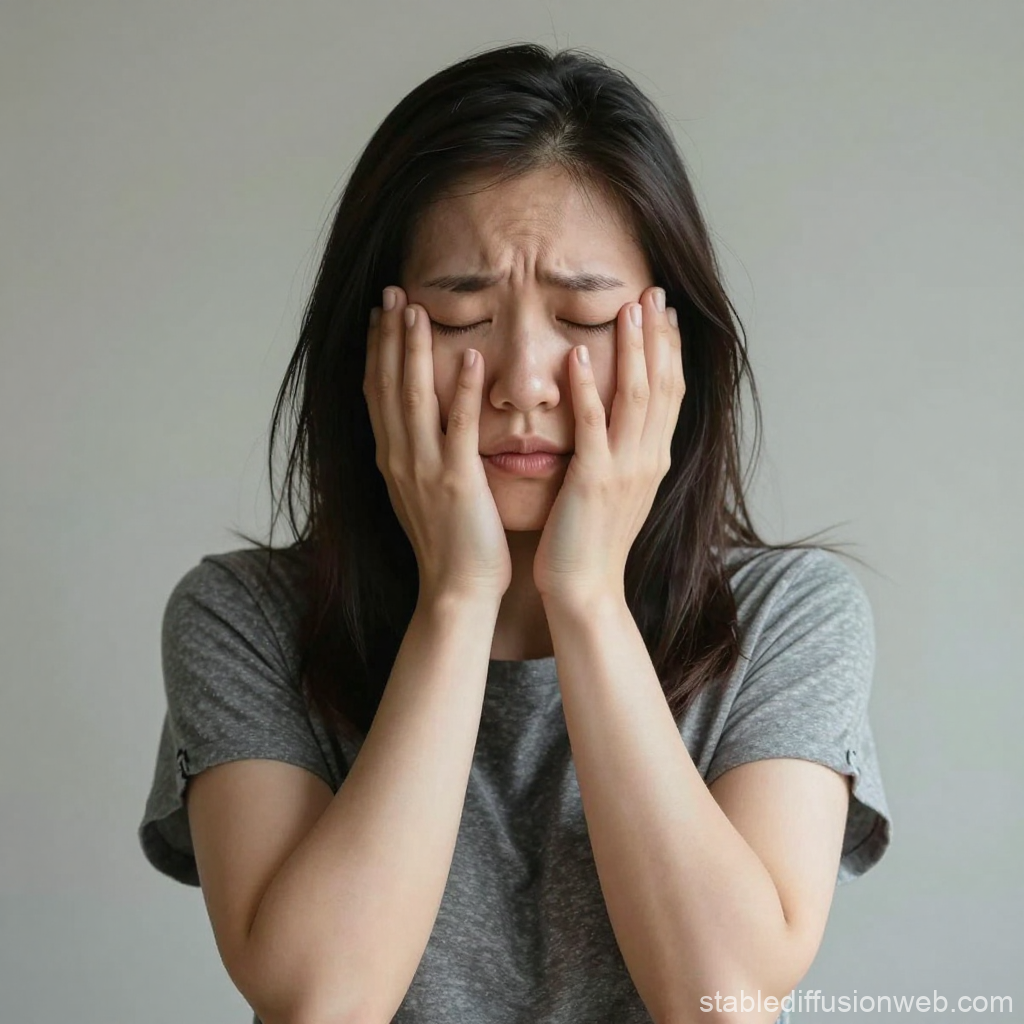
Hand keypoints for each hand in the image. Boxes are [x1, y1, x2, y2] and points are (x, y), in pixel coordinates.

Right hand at [363, 286, 512, 602]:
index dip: (376, 351)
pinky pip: (459, 428)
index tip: (380, 315)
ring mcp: (425, 470)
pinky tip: (472, 357)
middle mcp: (400, 459)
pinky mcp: (457, 483)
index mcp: (393, 460)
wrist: (457, 591)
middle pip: (387, 386)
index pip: (377, 394)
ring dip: (413, 352)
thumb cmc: (450, 545)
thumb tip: (414, 432)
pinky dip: (463, 392)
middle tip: (392, 293)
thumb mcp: (422, 495)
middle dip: (388, 337)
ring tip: (418, 310)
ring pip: (414, 398)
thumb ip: (418, 458)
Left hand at [532, 286, 685, 606]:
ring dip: (633, 349)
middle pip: (662, 385)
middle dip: (658, 336)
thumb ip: (622, 454)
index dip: (669, 350)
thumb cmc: (592, 542)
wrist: (585, 591)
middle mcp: (648, 459)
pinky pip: (593, 426)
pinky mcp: (593, 480)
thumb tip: (623, 426)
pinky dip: (588, 389)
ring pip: (636, 397)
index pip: (670, 392)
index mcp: (653, 459)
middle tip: (654, 291)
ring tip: (626, 308)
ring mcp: (624, 469)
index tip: (664, 312)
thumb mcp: (617, 491)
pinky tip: (579, 356)